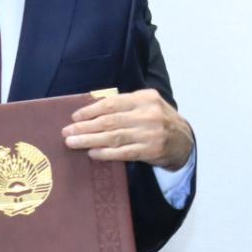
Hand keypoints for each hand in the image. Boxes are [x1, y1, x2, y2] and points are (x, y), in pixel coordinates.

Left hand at [63, 89, 193, 170]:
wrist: (184, 141)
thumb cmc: (159, 121)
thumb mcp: (146, 105)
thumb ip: (124, 106)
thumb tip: (91, 111)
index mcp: (145, 97)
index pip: (112, 103)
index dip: (91, 110)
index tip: (75, 117)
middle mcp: (148, 114)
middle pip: (110, 121)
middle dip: (85, 127)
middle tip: (67, 132)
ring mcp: (151, 133)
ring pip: (114, 137)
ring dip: (90, 140)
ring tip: (73, 143)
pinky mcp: (151, 150)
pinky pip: (124, 152)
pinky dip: (106, 153)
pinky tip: (93, 153)